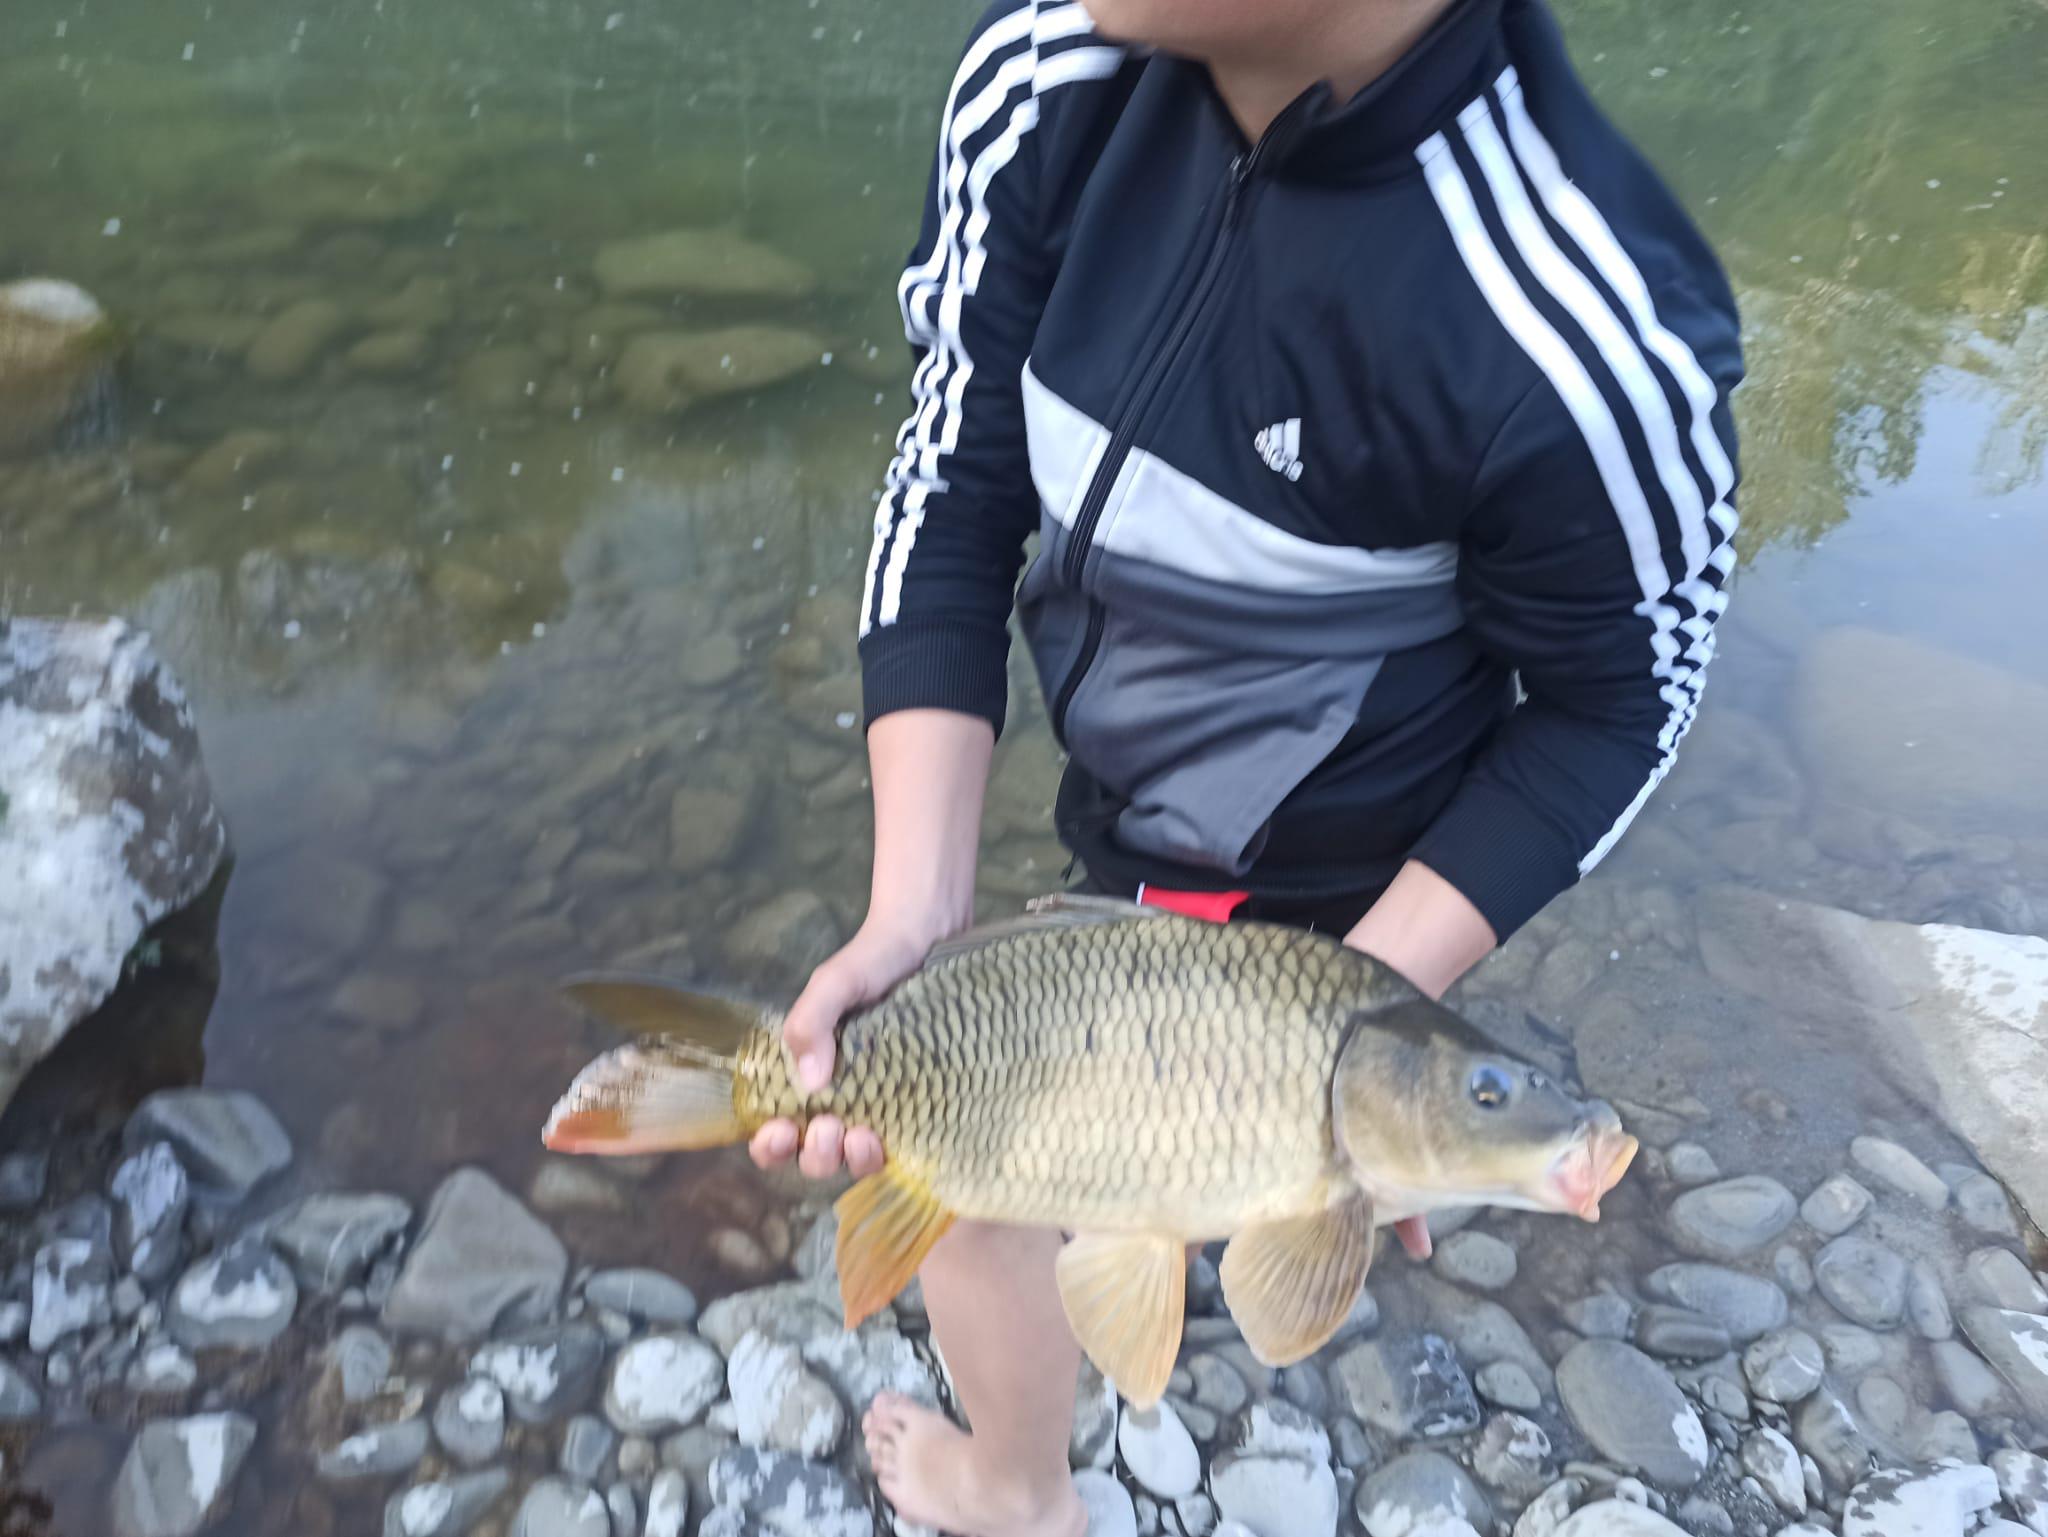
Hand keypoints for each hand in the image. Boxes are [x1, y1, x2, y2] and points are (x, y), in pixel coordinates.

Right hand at [746, 918, 935, 1180]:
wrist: (930, 938)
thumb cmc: (873, 961)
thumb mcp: (832, 985)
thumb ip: (811, 1022)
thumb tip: (812, 1082)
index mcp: (807, 1077)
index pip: (776, 1133)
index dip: (771, 1147)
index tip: (780, 1131)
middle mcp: (839, 1100)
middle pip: (816, 1157)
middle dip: (817, 1155)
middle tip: (829, 1128)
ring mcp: (881, 1106)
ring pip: (858, 1160)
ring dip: (855, 1160)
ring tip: (863, 1136)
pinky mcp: (921, 1104)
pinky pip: (904, 1144)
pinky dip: (896, 1150)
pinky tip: (899, 1137)